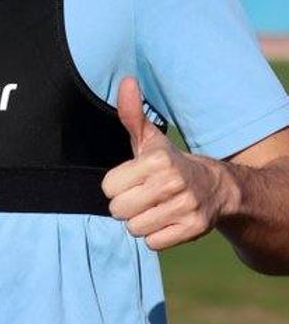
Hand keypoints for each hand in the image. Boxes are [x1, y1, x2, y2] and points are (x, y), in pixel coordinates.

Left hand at [102, 76, 239, 250]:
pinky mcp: (194, 229)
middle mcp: (172, 184)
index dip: (116, 186)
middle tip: (141, 196)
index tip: (130, 180)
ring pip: (135, 228)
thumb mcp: (149, 138)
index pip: (108, 187)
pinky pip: (154, 243)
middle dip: (125, 206)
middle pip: (119, 210)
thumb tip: (125, 81)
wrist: (216, 187)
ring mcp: (186, 208)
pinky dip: (156, 236)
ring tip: (153, 208)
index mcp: (157, 161)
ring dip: (140, 222)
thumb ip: (131, 114)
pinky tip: (165, 221)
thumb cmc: (168, 162)